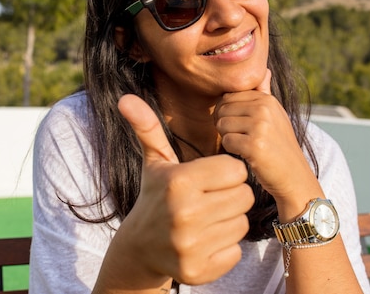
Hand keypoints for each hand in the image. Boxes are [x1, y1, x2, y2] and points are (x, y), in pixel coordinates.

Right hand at [116, 94, 253, 285]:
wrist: (139, 246)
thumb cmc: (155, 195)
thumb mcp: (154, 162)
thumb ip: (147, 128)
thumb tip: (125, 98)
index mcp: (179, 182)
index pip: (236, 170)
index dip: (226, 172)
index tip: (209, 178)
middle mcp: (185, 214)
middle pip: (245, 197)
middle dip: (231, 195)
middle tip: (210, 198)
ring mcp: (191, 246)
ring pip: (242, 224)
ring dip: (230, 220)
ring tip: (207, 217)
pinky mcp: (198, 271)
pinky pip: (236, 252)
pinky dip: (225, 247)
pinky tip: (205, 240)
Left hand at [214, 70, 319, 207]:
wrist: (295, 177)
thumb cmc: (279, 147)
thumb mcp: (275, 116)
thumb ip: (264, 93)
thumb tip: (264, 70)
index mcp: (267, 99)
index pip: (228, 96)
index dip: (226, 112)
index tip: (238, 126)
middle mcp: (265, 108)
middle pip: (222, 109)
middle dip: (224, 125)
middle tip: (240, 138)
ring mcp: (261, 126)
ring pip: (222, 125)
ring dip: (228, 138)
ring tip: (245, 146)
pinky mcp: (255, 145)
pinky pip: (227, 141)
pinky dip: (232, 151)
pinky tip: (246, 155)